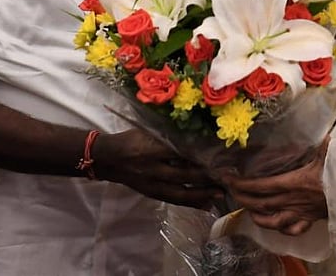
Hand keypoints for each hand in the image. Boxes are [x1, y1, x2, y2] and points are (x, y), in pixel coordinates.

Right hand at [93, 129, 223, 209]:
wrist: (109, 158)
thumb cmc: (131, 139)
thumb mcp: (148, 131)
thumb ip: (170, 136)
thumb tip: (196, 137)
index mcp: (153, 149)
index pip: (182, 153)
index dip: (201, 156)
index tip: (220, 156)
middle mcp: (153, 168)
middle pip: (185, 175)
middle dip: (207, 177)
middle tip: (227, 177)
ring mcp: (152, 184)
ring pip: (180, 193)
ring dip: (202, 194)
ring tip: (219, 195)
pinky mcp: (151, 193)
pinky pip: (173, 200)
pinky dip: (190, 203)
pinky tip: (205, 204)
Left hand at [225, 137, 328, 235]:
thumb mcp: (330, 154)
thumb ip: (322, 143)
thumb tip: (322, 130)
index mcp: (292, 183)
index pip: (261, 185)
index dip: (242, 184)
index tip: (229, 179)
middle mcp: (292, 200)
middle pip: (260, 204)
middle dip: (243, 199)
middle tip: (231, 193)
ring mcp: (299, 213)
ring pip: (272, 222)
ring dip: (257, 218)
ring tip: (249, 211)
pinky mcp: (309, 221)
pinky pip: (292, 230)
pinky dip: (281, 229)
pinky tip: (277, 225)